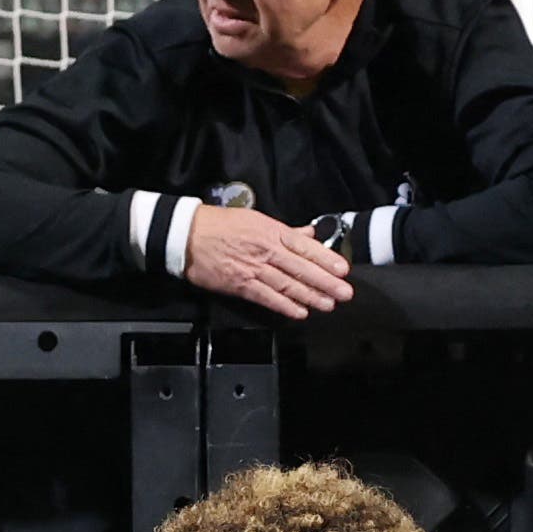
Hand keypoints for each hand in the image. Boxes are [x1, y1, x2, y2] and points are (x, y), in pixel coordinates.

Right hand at [166, 198, 355, 316]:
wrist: (187, 236)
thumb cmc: (220, 224)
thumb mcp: (255, 219)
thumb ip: (285, 230)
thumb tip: (309, 234)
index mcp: (271, 231)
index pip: (304, 246)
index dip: (325, 259)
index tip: (343, 269)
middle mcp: (265, 250)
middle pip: (301, 268)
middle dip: (325, 282)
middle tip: (345, 293)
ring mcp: (253, 269)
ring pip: (287, 285)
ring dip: (310, 296)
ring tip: (329, 304)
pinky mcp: (240, 285)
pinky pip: (266, 298)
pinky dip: (284, 306)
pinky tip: (300, 312)